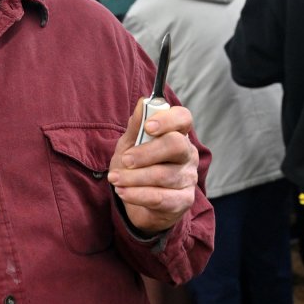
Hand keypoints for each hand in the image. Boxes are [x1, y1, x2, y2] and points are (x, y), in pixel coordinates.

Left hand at [107, 99, 198, 234]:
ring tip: (114, 179)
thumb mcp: (130, 144)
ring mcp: (188, 177)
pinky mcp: (184, 200)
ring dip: (134, 178)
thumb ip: (136, 126)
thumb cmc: (136, 166)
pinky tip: (123, 192)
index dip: (168, 119)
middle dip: (146, 153)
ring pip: (164, 175)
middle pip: (176, 145)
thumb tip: (142, 103)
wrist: (138, 200)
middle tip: (125, 159)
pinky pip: (162, 197)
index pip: (183, 118)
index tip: (148, 127)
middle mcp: (187, 154)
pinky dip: (138, 195)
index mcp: (177, 133)